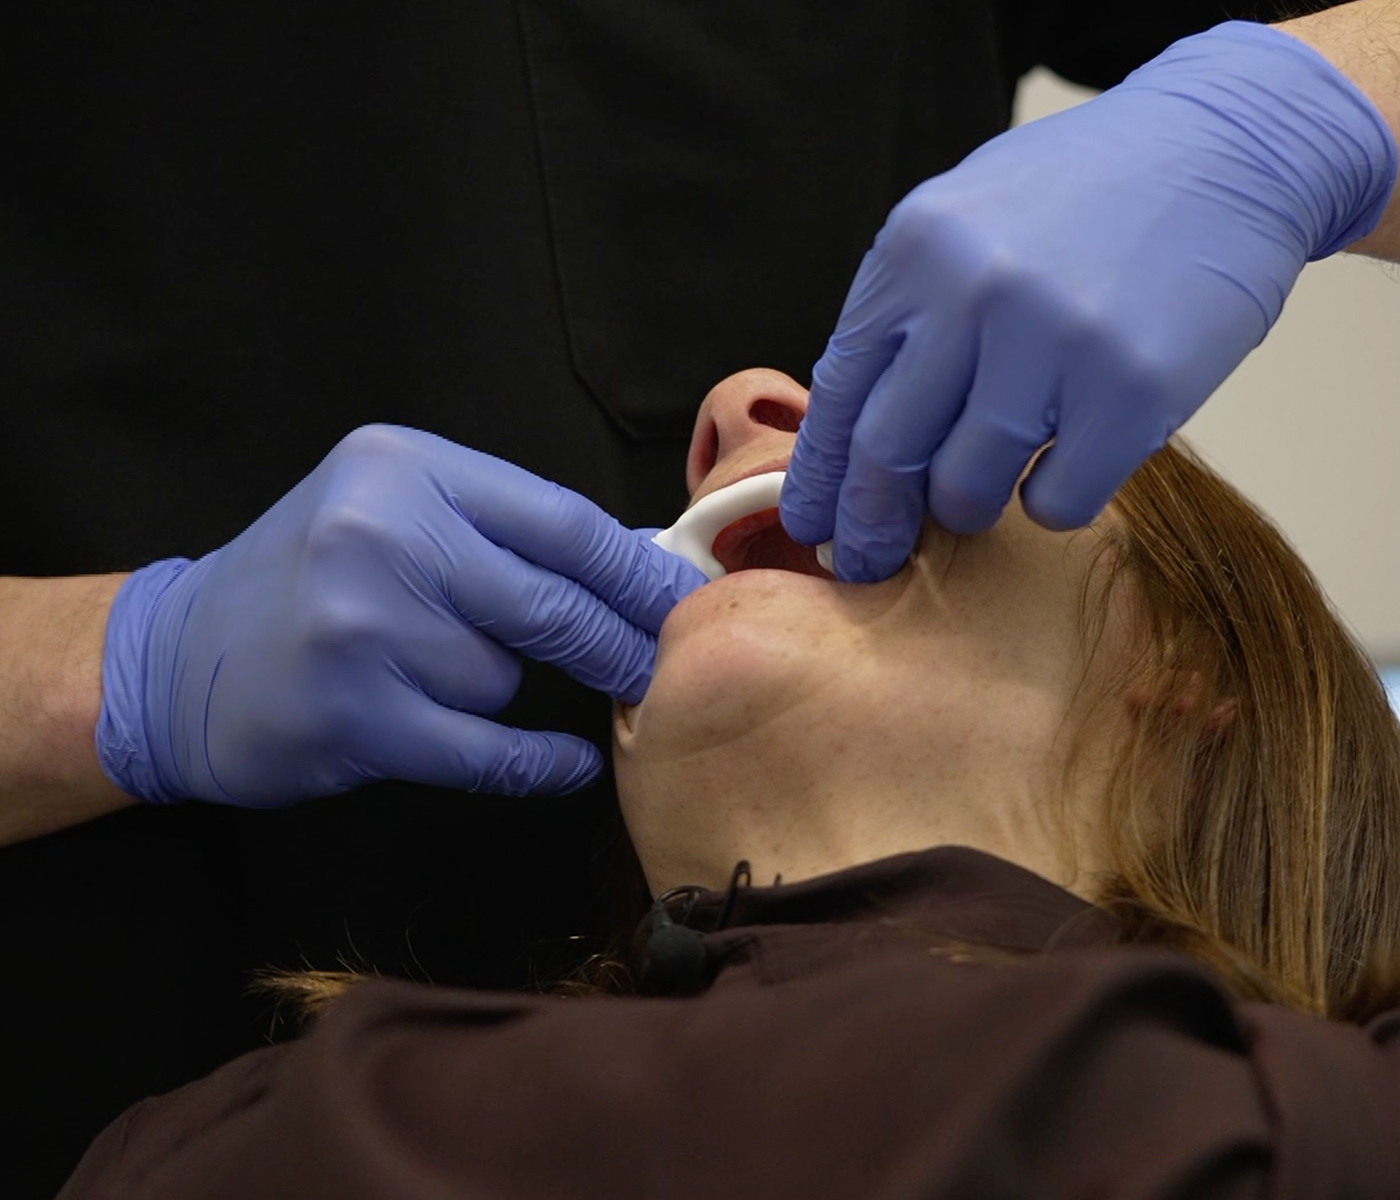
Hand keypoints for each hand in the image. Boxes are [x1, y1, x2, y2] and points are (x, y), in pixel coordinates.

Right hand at [96, 426, 707, 804]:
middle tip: (654, 666)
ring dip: (496, 689)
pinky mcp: (352, 717)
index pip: (562, 520)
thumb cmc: (308, 582)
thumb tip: (639, 561)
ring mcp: (361, 629)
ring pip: (504, 676)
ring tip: (428, 675)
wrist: (178, 661)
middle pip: (554, 601)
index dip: (637, 570)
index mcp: (405, 469)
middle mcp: (380, 535)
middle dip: (620, 642)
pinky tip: (566, 761)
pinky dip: (536, 762)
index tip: (685, 602)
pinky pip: (487, 749)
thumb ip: (503, 531)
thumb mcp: (395, 514)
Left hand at [781, 21, 1396, 581]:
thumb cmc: (1086, 194)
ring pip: (967, 488)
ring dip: (971, 505)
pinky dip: (1052, 501)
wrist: (1229, 148)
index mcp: (916, 249)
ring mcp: (1054, 341)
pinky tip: (1070, 459)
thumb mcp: (965, 221)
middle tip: (871, 558)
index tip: (810, 527)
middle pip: (889, 453)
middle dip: (873, 522)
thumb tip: (848, 440)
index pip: (840, 393)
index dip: (820, 477)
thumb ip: (906, 316)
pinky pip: (1058, 501)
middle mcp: (974, 291)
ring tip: (996, 478)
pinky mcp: (1133, 390)